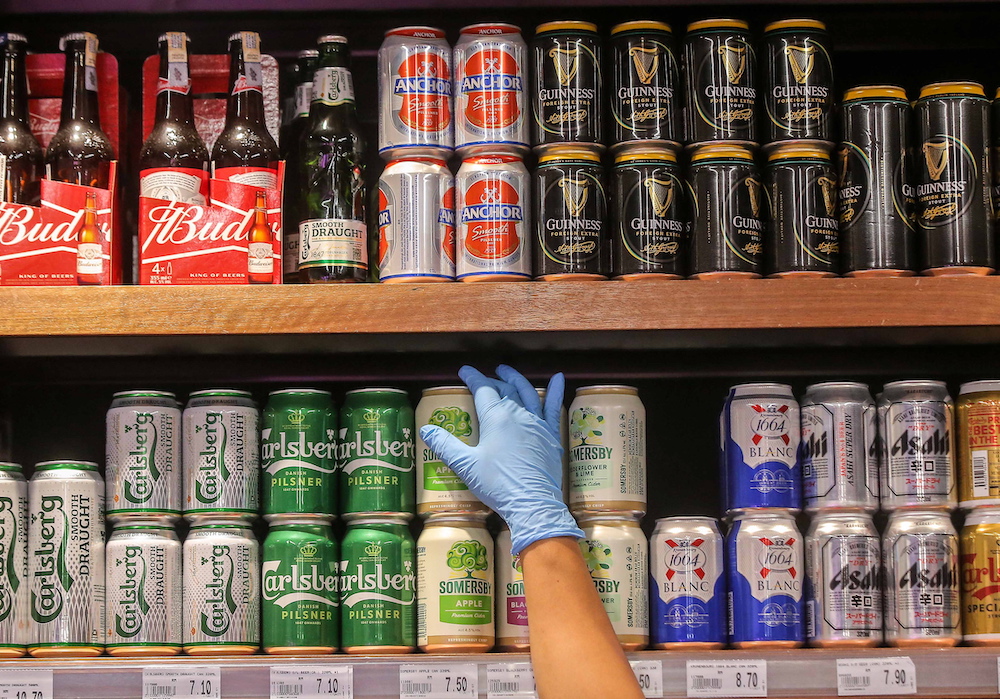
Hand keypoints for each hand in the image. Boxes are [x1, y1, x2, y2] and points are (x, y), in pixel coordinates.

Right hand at [419, 364, 582, 554]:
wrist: (532, 503)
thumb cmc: (497, 484)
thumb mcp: (465, 465)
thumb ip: (445, 444)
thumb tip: (426, 429)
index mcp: (496, 417)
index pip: (483, 389)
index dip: (473, 377)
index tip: (464, 371)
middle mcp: (518, 414)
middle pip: (504, 389)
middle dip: (493, 379)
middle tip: (485, 376)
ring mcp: (537, 423)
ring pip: (527, 393)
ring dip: (516, 380)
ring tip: (507, 372)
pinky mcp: (550, 436)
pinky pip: (553, 408)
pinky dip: (554, 391)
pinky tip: (557, 378)